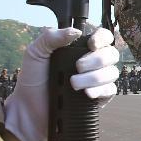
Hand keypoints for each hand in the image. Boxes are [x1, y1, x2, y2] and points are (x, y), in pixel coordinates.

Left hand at [5, 27, 119, 140]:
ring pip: (112, 72)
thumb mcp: (36, 52)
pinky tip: (87, 93)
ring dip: (95, 77)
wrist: (28, 108)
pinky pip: (110, 90)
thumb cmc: (33, 79)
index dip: (102, 38)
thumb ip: (51, 37)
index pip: (103, 37)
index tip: (91, 44)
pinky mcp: (98, 98)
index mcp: (79, 48)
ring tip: (74, 84)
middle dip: (97, 59)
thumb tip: (75, 31)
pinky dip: (100, 90)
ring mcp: (96, 80)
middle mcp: (91, 62)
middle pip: (111, 54)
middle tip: (77, 67)